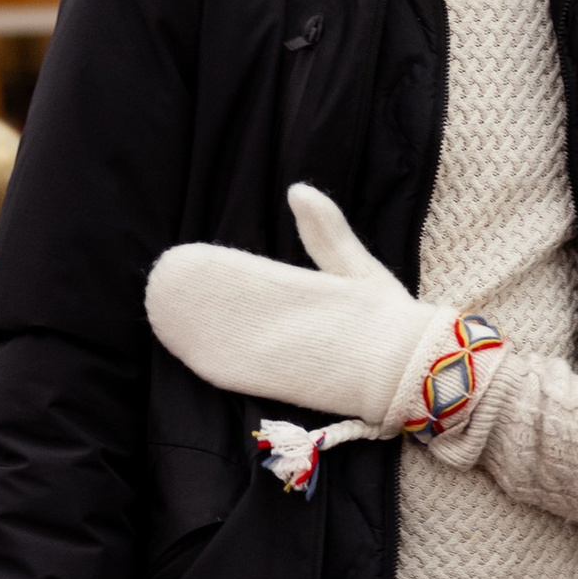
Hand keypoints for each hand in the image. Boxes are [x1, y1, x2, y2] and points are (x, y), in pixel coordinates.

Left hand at [146, 183, 446, 426]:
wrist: (415, 373)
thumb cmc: (388, 319)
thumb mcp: (358, 268)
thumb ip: (327, 232)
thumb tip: (297, 189)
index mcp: (313, 293)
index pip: (255, 279)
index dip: (218, 271)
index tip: (186, 259)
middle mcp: (296, 327)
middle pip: (235, 311)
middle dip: (198, 299)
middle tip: (162, 283)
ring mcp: (290, 360)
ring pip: (231, 343)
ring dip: (195, 329)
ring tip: (163, 314)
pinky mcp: (288, 389)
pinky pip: (244, 377)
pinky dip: (213, 364)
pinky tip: (187, 352)